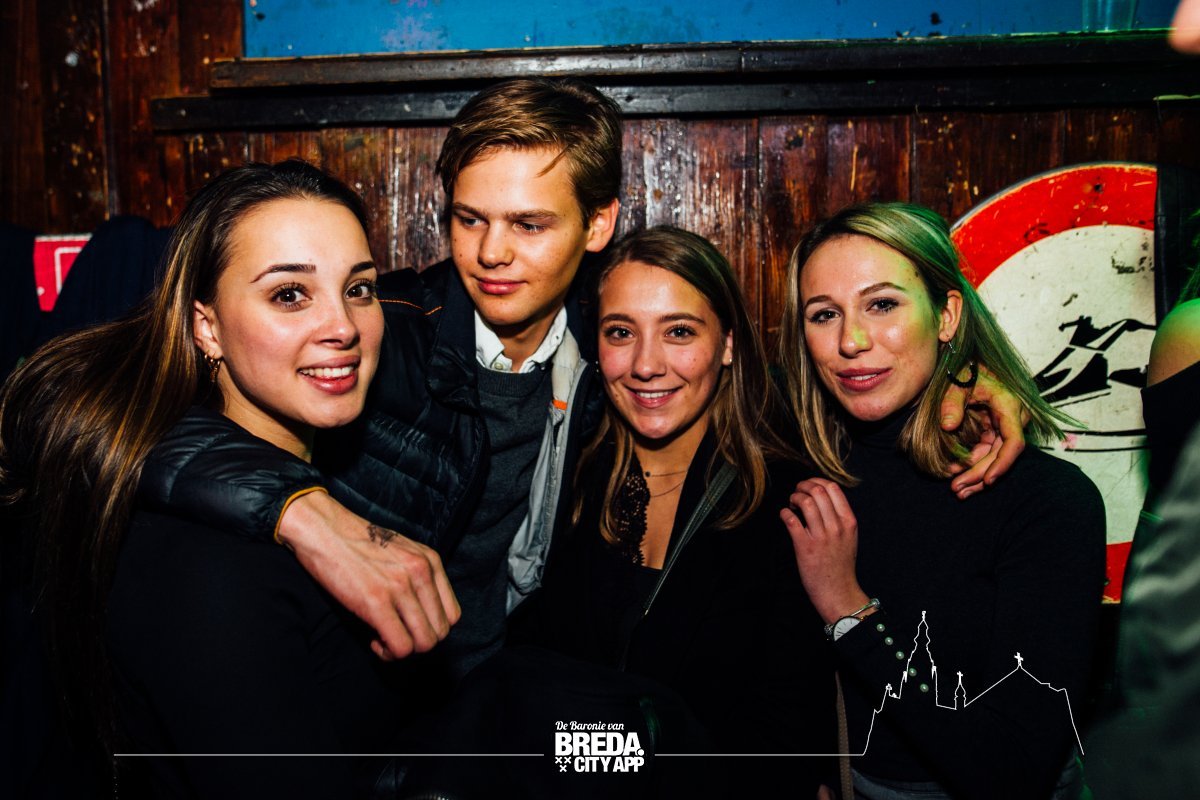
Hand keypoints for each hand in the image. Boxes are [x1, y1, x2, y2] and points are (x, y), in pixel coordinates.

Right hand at [277, 492, 460, 659]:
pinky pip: (400, 646)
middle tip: (395, 635)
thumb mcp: (401, 551)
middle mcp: (422, 573)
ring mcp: (401, 587)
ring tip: (383, 639)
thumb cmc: (357, 542)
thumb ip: (418, 576)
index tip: (410, 626)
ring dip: (404, 650)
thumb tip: (422, 613)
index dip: (432, 629)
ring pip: (424, 643)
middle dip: (418, 643)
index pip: (452, 615)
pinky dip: (389, 652)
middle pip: (440, 632)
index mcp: (431, 561)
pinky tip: (374, 640)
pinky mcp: (377, 602)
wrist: (323, 529)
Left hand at [780, 478, 867, 623]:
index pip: (833, 488)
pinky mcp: (805, 547)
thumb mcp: (849, 537)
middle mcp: (836, 527)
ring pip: (805, 502)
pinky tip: (785, 515)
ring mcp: (821, 537)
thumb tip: (820, 498)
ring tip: (792, 504)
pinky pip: (792, 520)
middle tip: (797, 492)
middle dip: (803, 486)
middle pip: (818, 491)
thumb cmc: (841, 565)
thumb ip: (839, 518)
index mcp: (849, 522)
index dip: (817, 481)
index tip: (809, 486)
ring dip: (794, 498)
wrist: (838, 592)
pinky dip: (785, 513)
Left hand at [939, 363, 1028, 495]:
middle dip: (980, 475)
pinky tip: (961, 478)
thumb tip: (948, 426)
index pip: (1013, 442)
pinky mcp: (995, 429)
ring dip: (977, 474)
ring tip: (958, 491)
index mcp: (1010, 407)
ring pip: (994, 456)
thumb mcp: (958, 381)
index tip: (988, 480)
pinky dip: (975, 464)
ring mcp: (1004, 426)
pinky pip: (988, 451)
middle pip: (1001, 455)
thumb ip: (952, 402)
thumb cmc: (968, 367)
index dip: (1002, 463)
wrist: (972, 361)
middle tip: (958, 490)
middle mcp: (1012, 420)